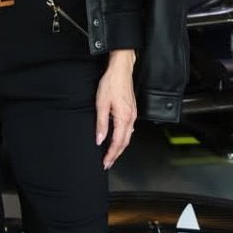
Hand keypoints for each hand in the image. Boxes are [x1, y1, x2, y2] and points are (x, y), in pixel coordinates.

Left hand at [95, 51, 136, 170]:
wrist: (121, 70)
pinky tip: (119, 139)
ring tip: (112, 154)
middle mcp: (131, 118)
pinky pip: (129, 129)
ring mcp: (133, 114)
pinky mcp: (132, 110)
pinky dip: (124, 138)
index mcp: (123, 118)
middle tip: (108, 163)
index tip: (105, 162)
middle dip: (116, 154)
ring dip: (120, 147)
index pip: (117, 142)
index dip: (111, 154)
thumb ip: (101, 124)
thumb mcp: (101, 104)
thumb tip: (100, 139)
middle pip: (125, 142)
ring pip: (128, 136)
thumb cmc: (112, 83)